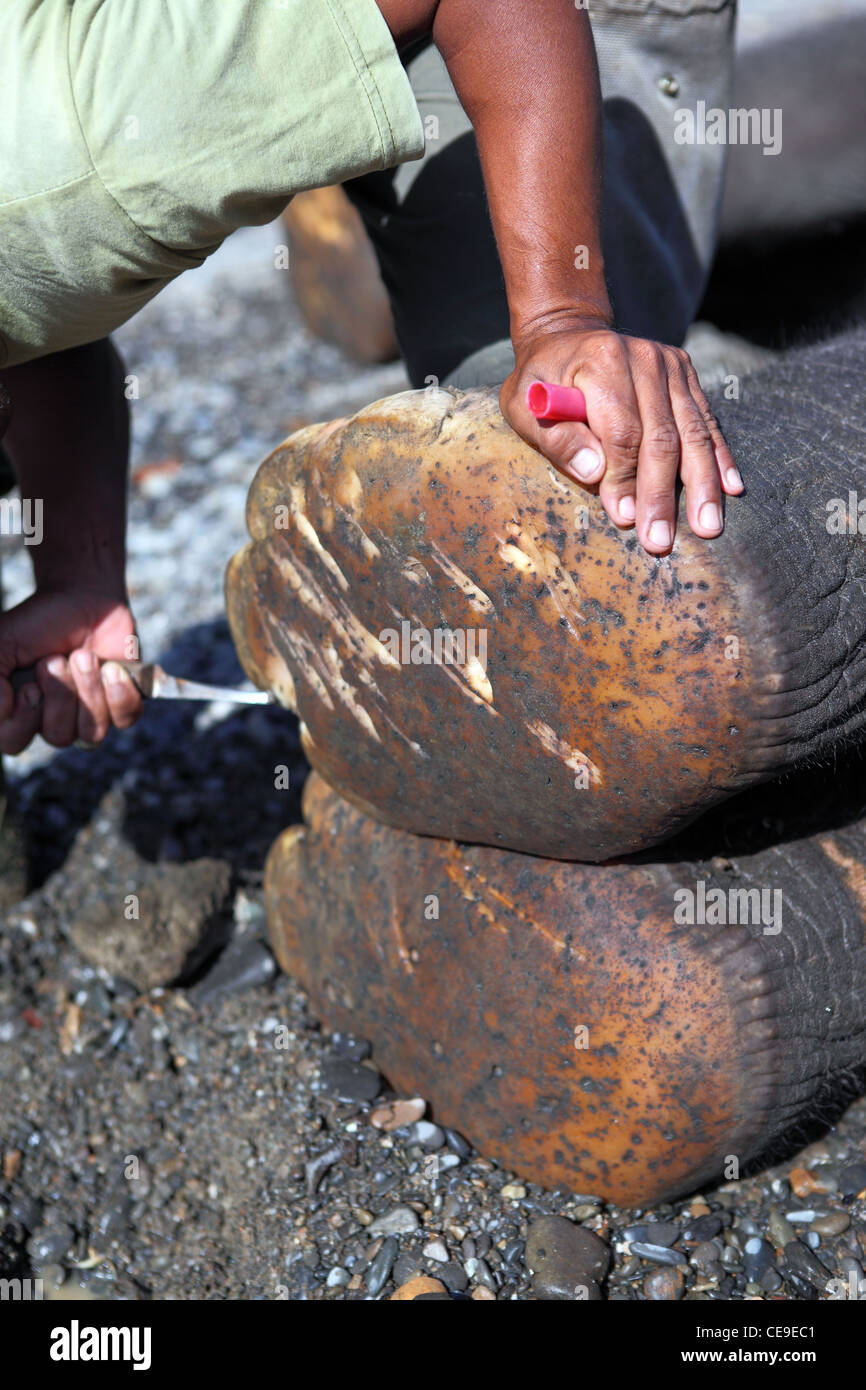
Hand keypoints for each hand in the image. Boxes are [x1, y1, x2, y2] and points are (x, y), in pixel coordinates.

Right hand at [0, 589, 142, 753]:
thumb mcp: (3, 641)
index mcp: (20, 709)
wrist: (82, 598)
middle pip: (57, 736)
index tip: (29, 687)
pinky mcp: (120, 702)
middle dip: (60, 696)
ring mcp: (89, 714)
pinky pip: (125, 718)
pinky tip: (113, 669)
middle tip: (56, 659)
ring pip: (92, 733)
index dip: (23, 721)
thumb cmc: (38, 623)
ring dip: (88, 690)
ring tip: (84, 656)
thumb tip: (1, 711)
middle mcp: (54, 718)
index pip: (14, 742)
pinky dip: (120, 694)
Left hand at [501, 321, 743, 553]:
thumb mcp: (525, 404)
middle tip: (662, 539)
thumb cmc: (541, 379)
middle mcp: (644, 359)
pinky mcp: (686, 375)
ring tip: (708, 525)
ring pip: (693, 433)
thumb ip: (557, 438)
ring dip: (701, 485)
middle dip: (662, 494)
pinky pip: (708, 421)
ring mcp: (670, 366)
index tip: (624, 518)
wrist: (569, 335)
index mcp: (602, 362)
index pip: (622, 432)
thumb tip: (595, 472)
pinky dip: (719, 457)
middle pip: (661, 437)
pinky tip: (731, 488)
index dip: (624, 479)